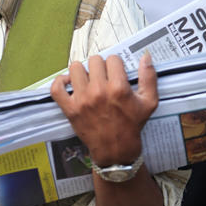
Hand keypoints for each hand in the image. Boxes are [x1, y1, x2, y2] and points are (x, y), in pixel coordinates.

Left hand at [50, 51, 157, 166]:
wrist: (116, 149)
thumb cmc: (131, 126)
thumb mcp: (149, 102)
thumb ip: (148, 77)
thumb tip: (146, 56)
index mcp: (118, 88)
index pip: (112, 59)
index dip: (115, 65)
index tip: (115, 73)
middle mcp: (99, 92)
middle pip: (94, 61)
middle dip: (100, 66)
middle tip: (103, 77)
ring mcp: (82, 100)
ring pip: (76, 68)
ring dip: (82, 71)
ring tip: (88, 80)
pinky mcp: (70, 108)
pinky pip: (57, 87)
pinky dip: (60, 82)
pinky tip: (70, 83)